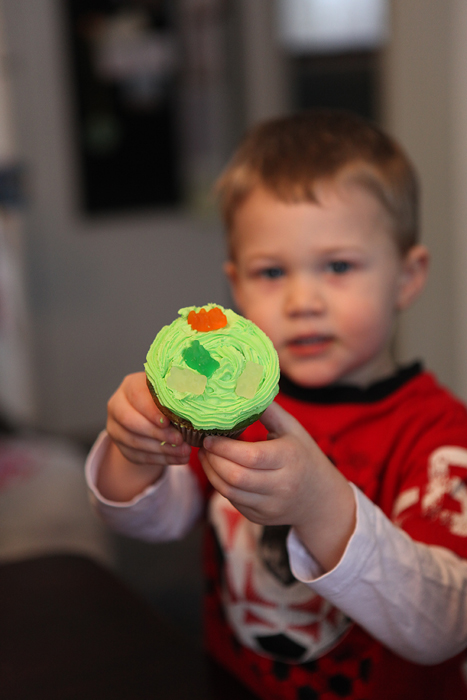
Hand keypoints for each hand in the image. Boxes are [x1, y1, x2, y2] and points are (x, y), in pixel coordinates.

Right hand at [97, 372, 190, 501]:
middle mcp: (117, 405)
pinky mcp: (121, 446)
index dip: (151, 410)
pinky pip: (138, 456)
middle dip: (157, 433)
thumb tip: (196, 393)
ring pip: (134, 442)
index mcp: (129, 386)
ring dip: (161, 449)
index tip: (168, 421)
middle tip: (180, 439)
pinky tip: (178, 459)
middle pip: (130, 421)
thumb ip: (177, 391)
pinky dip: (160, 459)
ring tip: (184, 451)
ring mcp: (116, 427)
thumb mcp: (169, 391)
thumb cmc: (165, 398)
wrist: (151, 415)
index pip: (136, 396)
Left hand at [199, 402, 354, 570]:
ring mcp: (270, 505)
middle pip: (235, 476)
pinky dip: (221, 485)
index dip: (223, 447)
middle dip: (212, 460)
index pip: (249, 456)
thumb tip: (242, 387)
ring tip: (206, 456)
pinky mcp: (260, 517)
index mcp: (289, 459)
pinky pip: (233, 501)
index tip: (209, 436)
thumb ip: (267, 410)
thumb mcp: (292, 429)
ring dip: (211, 473)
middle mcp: (281, 485)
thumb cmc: (303, 455)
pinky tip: (218, 470)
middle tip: (202, 445)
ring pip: (229, 492)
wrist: (320, 498)